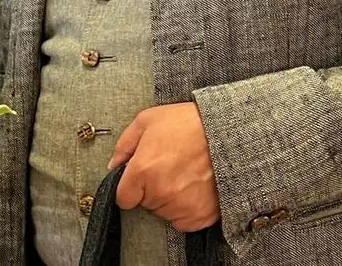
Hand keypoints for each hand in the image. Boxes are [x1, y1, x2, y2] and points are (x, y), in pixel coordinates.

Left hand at [108, 102, 220, 232]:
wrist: (227, 131)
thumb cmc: (188, 123)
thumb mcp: (148, 120)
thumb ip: (124, 145)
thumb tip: (114, 165)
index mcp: (143, 170)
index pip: (123, 198)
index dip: (130, 187)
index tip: (140, 179)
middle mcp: (161, 192)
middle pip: (146, 204)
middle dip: (152, 189)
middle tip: (169, 167)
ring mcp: (182, 206)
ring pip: (165, 212)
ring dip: (170, 199)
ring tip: (184, 174)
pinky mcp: (201, 215)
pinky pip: (184, 221)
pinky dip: (186, 209)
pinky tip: (194, 188)